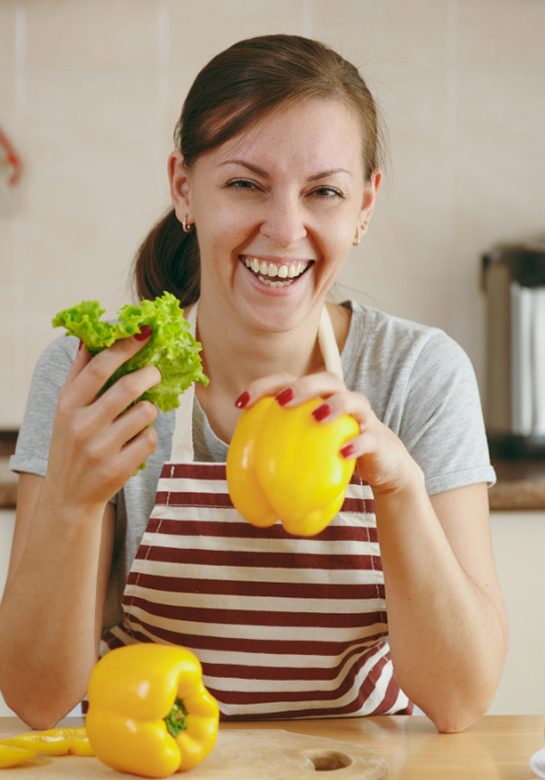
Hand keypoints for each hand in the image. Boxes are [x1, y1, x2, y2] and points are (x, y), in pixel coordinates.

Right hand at [46, 332, 160, 509]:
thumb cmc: (71, 445)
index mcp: (67, 405)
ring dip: (149, 410)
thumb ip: (79, 376)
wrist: (68, 497)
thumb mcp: (65, 411)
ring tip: (140, 415)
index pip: (98, 368)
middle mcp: (82, 425)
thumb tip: (90, 339)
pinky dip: (148, 436)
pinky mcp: (119, 468)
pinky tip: (135, 441)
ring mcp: (100, 449)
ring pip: (145, 412)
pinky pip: (150, 439)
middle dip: (149, 374)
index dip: (123, 348)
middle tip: (155, 372)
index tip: (142, 334)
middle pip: (128, 387)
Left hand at [237, 371, 422, 495]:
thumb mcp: (305, 447)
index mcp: (319, 397)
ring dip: (336, 404)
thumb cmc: (333, 451)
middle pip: (325, 379)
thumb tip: (240, 470)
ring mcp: (363, 417)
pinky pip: (370, 438)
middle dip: (302, 386)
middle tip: (282, 401)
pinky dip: (358, 443)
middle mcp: (341, 399)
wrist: (381, 464)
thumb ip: (280, 447)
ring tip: (318, 416)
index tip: (241, 403)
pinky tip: (343, 453)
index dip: (264, 385)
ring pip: (353, 399)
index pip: (289, 380)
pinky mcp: (378, 439)